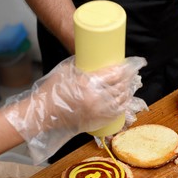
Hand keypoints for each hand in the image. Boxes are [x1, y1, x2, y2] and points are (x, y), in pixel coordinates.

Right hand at [3, 56, 146, 163]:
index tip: (133, 64)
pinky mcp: (98, 120)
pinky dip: (124, 105)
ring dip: (128, 91)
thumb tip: (98, 57)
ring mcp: (99, 111)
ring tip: (129, 84)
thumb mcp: (67, 70)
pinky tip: (126, 99)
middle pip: (121, 86)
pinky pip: (118, 113)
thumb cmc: (53, 89)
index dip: (127, 68)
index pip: (116, 74)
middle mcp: (97, 98)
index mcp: (89, 83)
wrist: (45, 113)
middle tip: (132, 73)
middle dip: (130, 78)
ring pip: (122, 99)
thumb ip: (84, 64)